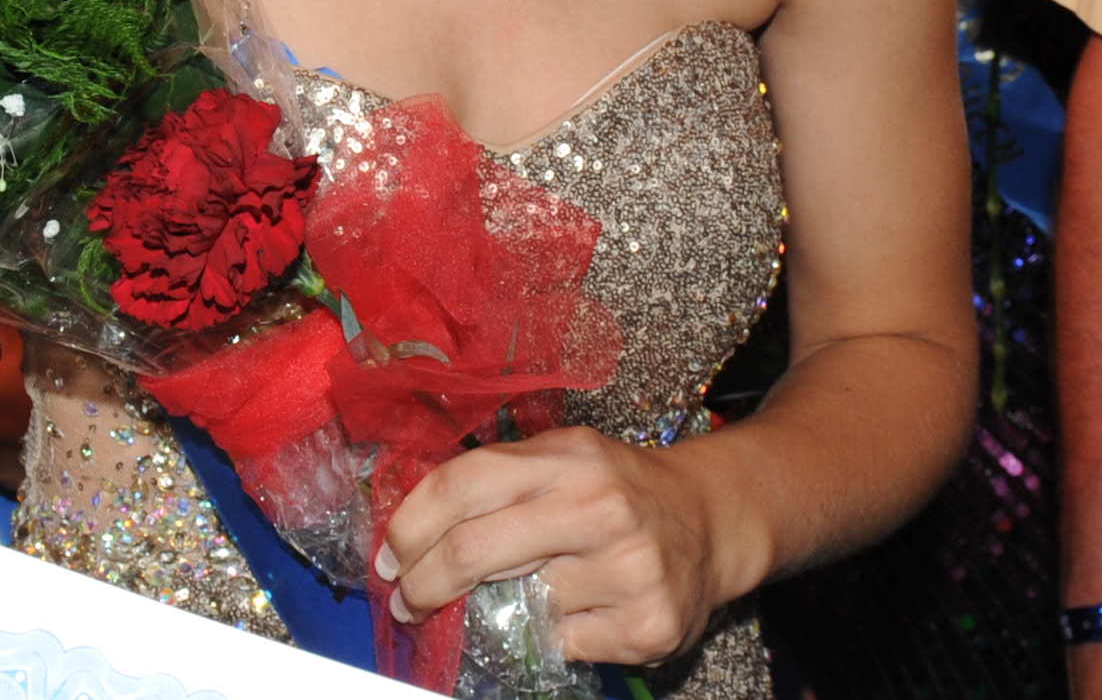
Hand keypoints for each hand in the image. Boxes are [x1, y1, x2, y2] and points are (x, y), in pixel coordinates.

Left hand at [374, 427, 734, 666]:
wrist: (711, 519)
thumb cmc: (618, 489)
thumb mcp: (563, 459)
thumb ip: (499, 482)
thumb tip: (413, 530)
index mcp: (567, 456)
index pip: (463, 484)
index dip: (411, 524)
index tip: (389, 556)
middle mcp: (598, 505)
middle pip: (477, 549)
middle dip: (425, 582)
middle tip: (409, 600)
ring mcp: (628, 566)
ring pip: (521, 604)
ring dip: (503, 609)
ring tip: (521, 595)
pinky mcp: (649, 623)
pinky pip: (564, 645)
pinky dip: (555, 637)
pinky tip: (577, 614)